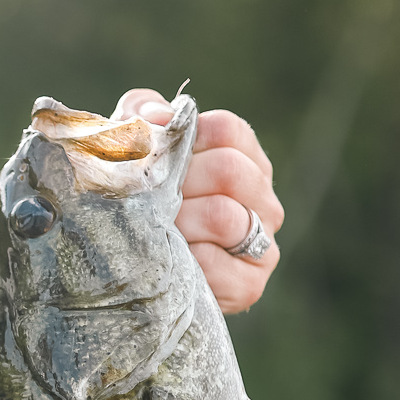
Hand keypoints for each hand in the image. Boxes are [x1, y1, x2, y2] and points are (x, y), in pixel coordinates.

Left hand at [119, 91, 281, 314]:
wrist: (137, 276)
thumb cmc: (141, 204)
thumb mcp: (137, 153)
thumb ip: (142, 117)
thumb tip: (158, 116)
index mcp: (244, 159)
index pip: (227, 130)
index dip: (184, 140)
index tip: (153, 159)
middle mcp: (262, 198)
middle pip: (228, 170)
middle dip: (177, 184)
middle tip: (146, 201)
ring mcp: (262, 242)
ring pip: (224, 216)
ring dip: (177, 223)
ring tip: (153, 230)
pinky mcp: (249, 284)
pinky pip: (215, 264)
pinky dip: (183, 261)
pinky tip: (167, 262)